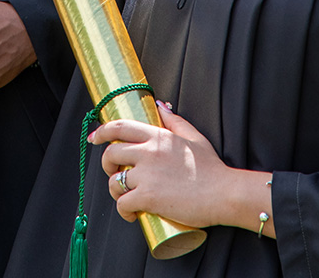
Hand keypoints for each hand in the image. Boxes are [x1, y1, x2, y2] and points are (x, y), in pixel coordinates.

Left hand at [89, 102, 233, 228]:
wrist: (223, 193)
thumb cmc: (211, 167)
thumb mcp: (193, 137)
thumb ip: (174, 120)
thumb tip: (161, 104)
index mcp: (157, 135)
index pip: (120, 126)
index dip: (102, 131)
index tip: (95, 138)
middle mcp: (148, 152)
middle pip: (111, 153)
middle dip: (107, 164)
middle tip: (115, 173)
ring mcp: (147, 175)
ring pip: (114, 181)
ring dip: (115, 190)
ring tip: (126, 196)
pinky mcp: (148, 197)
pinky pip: (122, 203)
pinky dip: (123, 211)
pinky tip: (131, 214)